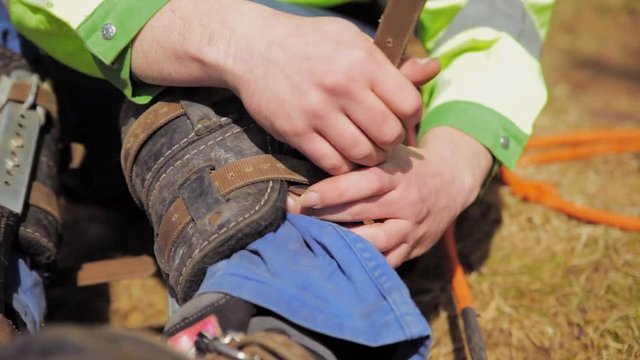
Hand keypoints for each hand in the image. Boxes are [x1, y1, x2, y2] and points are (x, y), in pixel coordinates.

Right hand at [132, 0, 438, 174]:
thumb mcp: (353, 42)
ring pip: (363, 154)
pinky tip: (341, 154)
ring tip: (365, 149)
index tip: (401, 118)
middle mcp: (342, 87)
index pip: (409, 104)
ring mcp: (317, 112)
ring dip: (369, 158)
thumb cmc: (309, 44)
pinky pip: (332, 163)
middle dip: (392, 142)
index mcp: (362, 61)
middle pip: (389, 134)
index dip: (411, 116)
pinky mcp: (296, 131)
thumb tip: (434, 68)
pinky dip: (343, 165)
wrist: (252, 48)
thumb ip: (393, 64)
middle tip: (383, 138)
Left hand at [287, 127, 492, 266]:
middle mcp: (406, 203)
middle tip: (294, 216)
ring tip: (312, 240)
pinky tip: (336, 258)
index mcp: (397, 176)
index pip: (364, 183)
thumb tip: (315, 155)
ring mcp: (411, 229)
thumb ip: (361, 158)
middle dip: (324, 217)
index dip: (334, 190)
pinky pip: (386, 262)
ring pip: (374, 243)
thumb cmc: (407, 165)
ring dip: (342, 243)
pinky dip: (362, 262)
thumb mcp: (390, 153)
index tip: (305, 196)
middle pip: (362, 214)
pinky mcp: (413, 249)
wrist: (452, 182)